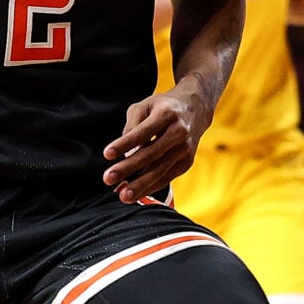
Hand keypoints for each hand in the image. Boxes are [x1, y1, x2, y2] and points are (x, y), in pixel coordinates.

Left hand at [103, 87, 203, 203]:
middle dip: (128, 168)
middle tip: (108, 178)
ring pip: (160, 170)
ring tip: (122, 196)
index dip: (124, 143)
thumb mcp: (145, 107)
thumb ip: (132, 126)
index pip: (142, 132)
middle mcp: (179, 132)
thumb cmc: (163, 108)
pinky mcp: (187, 162)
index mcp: (166, 114)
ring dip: (140, 185)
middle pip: (151, 154)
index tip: (107, 154)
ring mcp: (185, 149)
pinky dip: (151, 187)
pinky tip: (136, 194)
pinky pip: (167, 178)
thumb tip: (124, 153)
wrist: (195, 109)